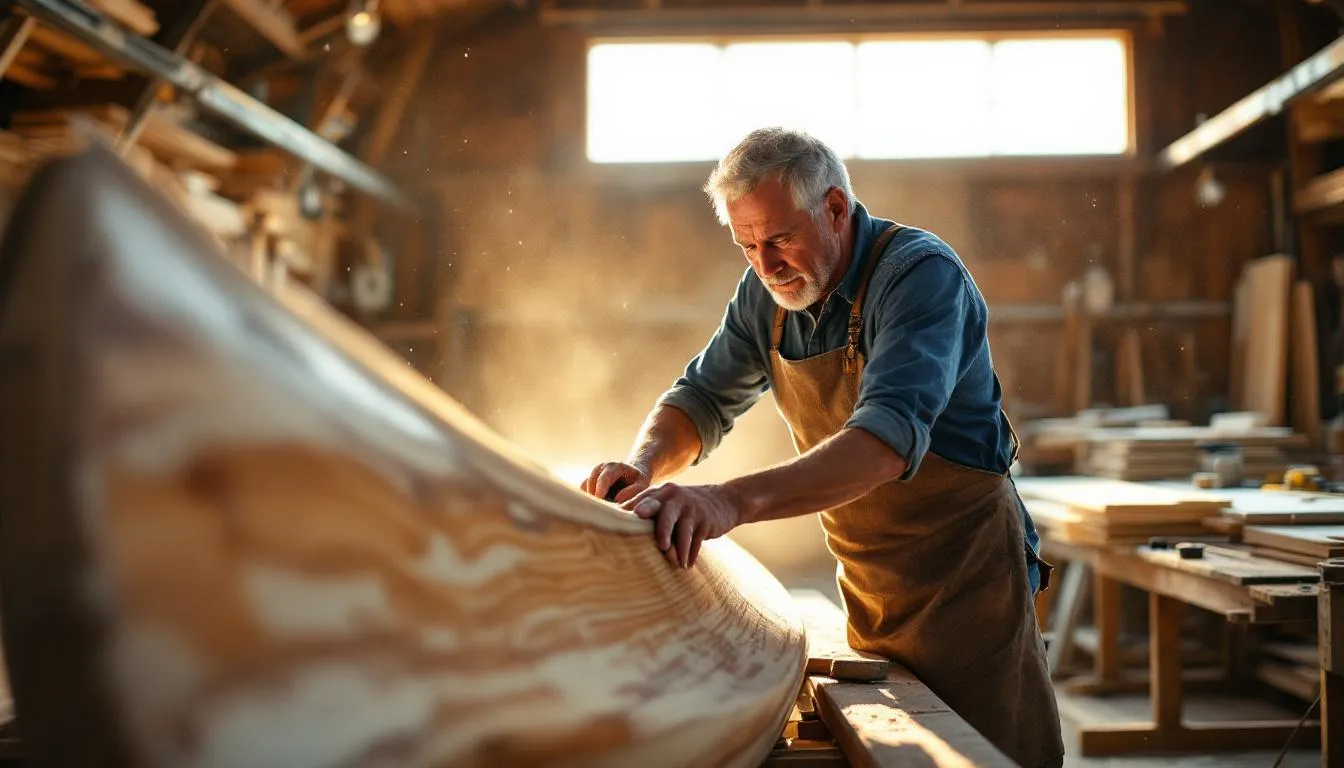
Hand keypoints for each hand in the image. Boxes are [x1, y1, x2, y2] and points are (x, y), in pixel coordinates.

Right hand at [580, 461, 649, 503]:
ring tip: (601, 510)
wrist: (631, 475)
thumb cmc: (638, 481)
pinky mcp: (588, 482)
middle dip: (594, 497)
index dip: (600, 489)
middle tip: (601, 512)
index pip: (604, 477)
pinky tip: (597, 508)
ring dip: (590, 499)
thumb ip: (633, 491)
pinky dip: (587, 499)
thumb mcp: (642, 485)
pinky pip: (583, 491)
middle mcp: (601, 468)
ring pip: (584, 487)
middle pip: (591, 482)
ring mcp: (593, 474)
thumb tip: (617, 500)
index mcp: (616, 467)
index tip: (599, 500)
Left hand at [621, 483, 742, 568]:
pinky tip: (687, 565)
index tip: (616, 528)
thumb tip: (616, 528)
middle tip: (659, 544)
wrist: (723, 500)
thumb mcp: (667, 502)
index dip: (630, 515)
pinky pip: (697, 541)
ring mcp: (692, 510)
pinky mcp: (705, 522)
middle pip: (665, 514)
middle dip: (661, 529)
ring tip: (675, 563)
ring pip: (683, 532)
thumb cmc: (684, 507)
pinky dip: (691, 555)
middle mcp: (674, 499)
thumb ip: (647, 510)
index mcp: (660, 494)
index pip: (642, 502)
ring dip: (678, 550)